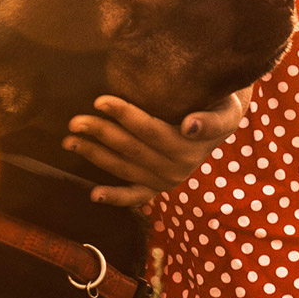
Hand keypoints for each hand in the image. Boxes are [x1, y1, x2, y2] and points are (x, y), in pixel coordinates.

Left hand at [69, 91, 248, 208]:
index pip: (150, 129)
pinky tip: (94, 194)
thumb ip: (213, 120)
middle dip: (101, 134)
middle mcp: (177, 169)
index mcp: (189, 148)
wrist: (222, 118)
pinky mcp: (158, 187)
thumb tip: (189, 127)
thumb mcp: (227, 110)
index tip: (99, 100)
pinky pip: (135, 195)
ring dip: (96, 156)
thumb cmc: (221, 104)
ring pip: (125, 167)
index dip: (125, 115)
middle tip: (74, 121)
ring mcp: (166, 181)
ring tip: (70, 142)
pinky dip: (115, 197)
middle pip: (131, 148)